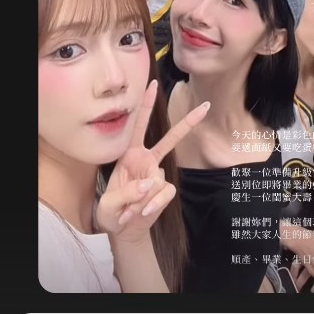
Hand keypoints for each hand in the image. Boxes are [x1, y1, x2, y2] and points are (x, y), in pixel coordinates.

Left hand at [96, 81, 208, 244]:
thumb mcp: (108, 204)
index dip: (146, 105)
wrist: (123, 230)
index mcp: (129, 154)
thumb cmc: (110, 211)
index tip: (153, 84)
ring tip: (128, 211)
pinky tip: (143, 213)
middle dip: (188, 124)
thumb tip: (149, 183)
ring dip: (142, 198)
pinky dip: (153, 204)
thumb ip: (126, 193)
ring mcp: (157, 175)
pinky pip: (164, 193)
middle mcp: (146, 160)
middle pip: (170, 139)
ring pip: (158, 179)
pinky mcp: (164, 191)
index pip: (138, 125)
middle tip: (205, 107)